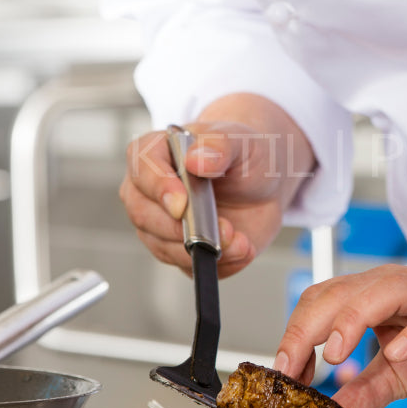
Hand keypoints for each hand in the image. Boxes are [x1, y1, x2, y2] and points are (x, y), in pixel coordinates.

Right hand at [119, 95, 314, 278]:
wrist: (264, 183)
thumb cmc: (244, 154)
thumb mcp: (240, 140)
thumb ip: (219, 145)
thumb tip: (195, 161)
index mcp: (156, 153)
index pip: (142, 169)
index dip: (158, 188)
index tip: (181, 204)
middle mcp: (150, 191)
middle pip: (144, 216)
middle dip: (183, 229)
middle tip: (223, 229)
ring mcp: (162, 224)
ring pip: (164, 247)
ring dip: (202, 250)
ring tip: (240, 241)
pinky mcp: (181, 250)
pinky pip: (189, 267)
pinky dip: (219, 264)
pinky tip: (242, 249)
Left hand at [275, 265, 406, 407]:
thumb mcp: (404, 377)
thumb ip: (366, 390)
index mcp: (381, 297)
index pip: (325, 300)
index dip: (296, 333)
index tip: (283, 372)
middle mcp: (404, 287)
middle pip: (344, 292)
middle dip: (310, 328)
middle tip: (293, 366)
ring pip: (385, 292)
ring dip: (353, 320)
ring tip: (334, 353)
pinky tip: (396, 353)